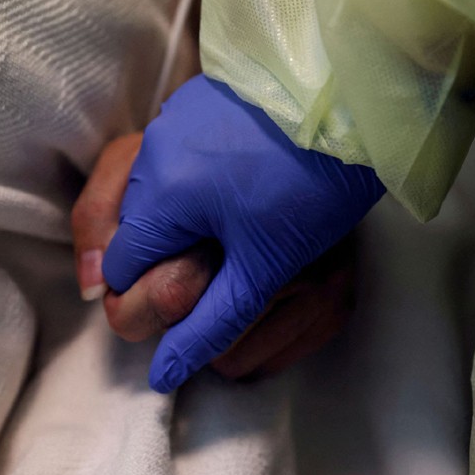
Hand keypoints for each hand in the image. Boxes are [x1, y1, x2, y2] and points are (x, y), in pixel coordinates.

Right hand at [102, 75, 384, 392]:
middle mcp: (151, 150)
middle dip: (165, 253)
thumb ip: (207, 323)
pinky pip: (169, 154)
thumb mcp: (262, 267)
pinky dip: (190, 177)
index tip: (194, 294)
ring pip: (148, 191)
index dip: (150, 293)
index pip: (118, 270)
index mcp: (160, 193)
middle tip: (222, 258)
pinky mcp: (193, 99)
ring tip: (236, 216)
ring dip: (178, 214)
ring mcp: (170, 117)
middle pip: (130, 231)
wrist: (355, 99)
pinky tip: (238, 179)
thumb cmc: (314, 186)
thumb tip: (161, 375)